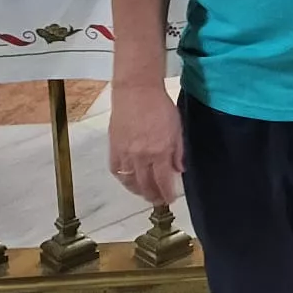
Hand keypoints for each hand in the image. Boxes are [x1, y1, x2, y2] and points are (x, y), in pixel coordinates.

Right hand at [109, 81, 183, 205]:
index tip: (170, 199)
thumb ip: (178, 151)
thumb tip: (179, 170)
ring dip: (137, 191)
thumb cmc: (161, 106)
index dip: (167, 193)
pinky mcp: (113, 148)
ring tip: (144, 194)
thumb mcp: (177, 128)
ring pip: (130, 181)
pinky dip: (123, 179)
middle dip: (153, 196)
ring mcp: (125, 153)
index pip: (163, 181)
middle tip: (158, 201)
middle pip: (146, 185)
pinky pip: (117, 170)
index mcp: (160, 152)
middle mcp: (142, 156)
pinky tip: (129, 180)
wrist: (136, 91)